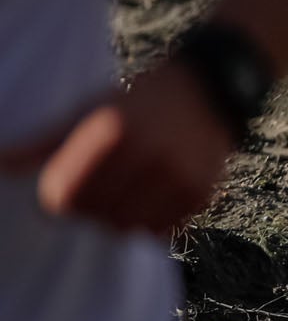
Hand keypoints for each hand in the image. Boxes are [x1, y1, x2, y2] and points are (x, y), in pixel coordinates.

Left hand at [0, 61, 239, 234]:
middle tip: (99, 184)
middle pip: (94, 215)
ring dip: (117, 216)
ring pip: (125, 228)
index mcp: (113, 133)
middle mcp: (149, 157)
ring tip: (126, 188)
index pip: (64, 195)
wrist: (211, 90)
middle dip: (88, 206)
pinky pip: (158, 230)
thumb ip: (42, 142)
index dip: (57, 195)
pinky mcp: (200, 194)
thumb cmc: (136, 101)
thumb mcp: (88, 110)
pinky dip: (148, 219)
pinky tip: (152, 192)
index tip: (64, 185)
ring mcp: (178, 178)